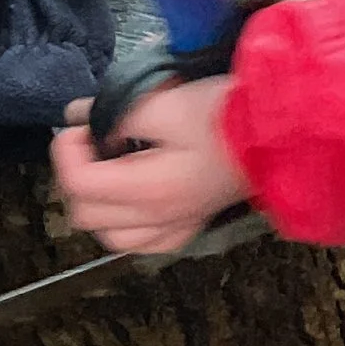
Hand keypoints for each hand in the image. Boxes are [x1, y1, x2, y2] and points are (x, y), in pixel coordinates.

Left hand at [49, 76, 252, 257]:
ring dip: (97, 206)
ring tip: (107, 170)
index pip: (79, 185)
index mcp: (148, 190)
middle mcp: (159, 219)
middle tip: (91, 142)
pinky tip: (134, 197)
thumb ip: (115, 112)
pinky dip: (127, 224)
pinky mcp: (191, 226)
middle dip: (76, 176)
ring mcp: (176, 227)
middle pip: (86, 216)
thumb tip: (77, 115)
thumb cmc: (224, 114)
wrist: (278, 130)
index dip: (66, 150)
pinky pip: (143, 243)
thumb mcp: (166, 102)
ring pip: (111, 238)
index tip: (79, 125)